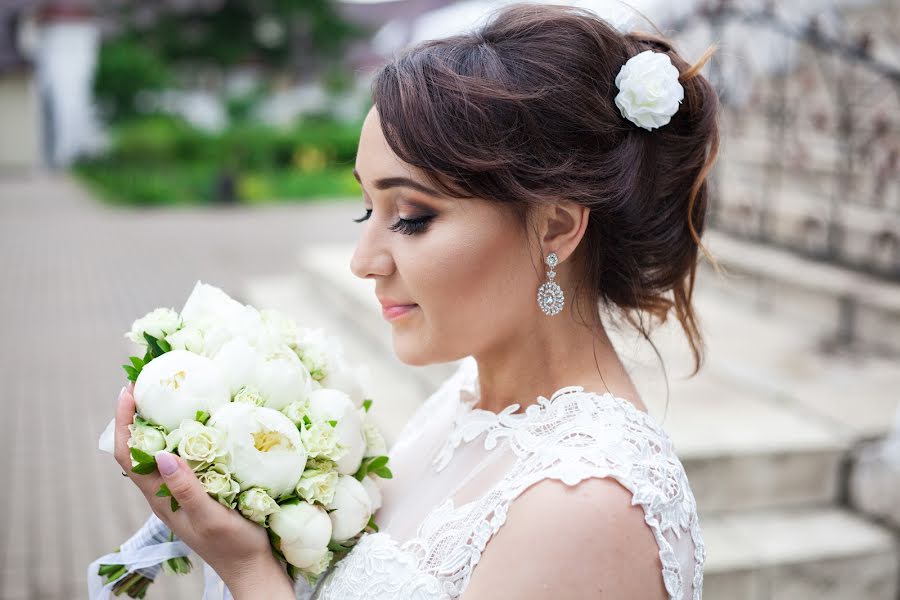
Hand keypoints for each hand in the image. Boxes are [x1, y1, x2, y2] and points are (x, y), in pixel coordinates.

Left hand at [113, 383, 291, 593]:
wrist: (253, 567)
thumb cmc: (234, 545)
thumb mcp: (211, 517)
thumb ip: (186, 489)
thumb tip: (162, 455)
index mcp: (161, 498)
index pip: (129, 455)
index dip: (123, 422)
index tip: (129, 390)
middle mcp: (164, 493)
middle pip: (138, 449)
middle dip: (137, 415)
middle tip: (149, 382)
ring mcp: (180, 492)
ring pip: (158, 452)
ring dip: (158, 423)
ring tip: (170, 394)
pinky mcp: (198, 491)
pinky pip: (181, 458)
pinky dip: (181, 435)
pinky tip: (200, 423)